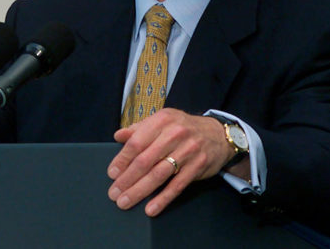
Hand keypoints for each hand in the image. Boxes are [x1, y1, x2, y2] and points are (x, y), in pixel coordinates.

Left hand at [107, 108, 234, 216]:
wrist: (218, 134)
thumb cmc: (183, 128)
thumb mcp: (162, 121)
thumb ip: (139, 129)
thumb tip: (118, 136)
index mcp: (161, 120)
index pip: (136, 142)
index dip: (122, 160)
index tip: (112, 174)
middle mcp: (174, 134)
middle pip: (145, 161)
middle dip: (127, 179)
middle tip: (114, 193)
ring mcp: (188, 151)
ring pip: (158, 175)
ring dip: (140, 191)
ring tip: (125, 201)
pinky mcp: (197, 167)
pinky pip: (177, 186)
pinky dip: (162, 199)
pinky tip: (150, 208)